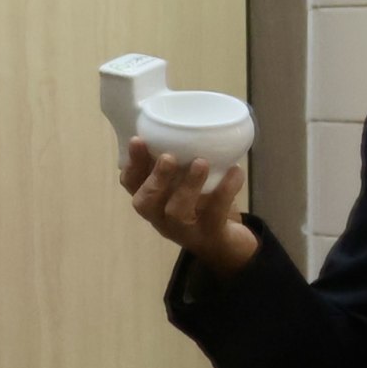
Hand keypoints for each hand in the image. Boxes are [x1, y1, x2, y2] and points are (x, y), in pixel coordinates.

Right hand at [124, 139, 257, 277]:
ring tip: (201, 162)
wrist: (229, 246)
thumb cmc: (204, 206)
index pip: (132, 184)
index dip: (132, 164)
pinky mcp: (210, 236)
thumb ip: (184, 161)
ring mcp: (185, 231)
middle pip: (146, 203)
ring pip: (176, 212)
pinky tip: (235, 172)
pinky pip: (215, 215)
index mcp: (153, 202)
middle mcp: (162, 218)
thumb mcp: (189, 183)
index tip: (138, 140)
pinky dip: (225, 191)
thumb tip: (190, 121)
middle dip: (154, 177)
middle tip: (168, 157)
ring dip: (188, 185)